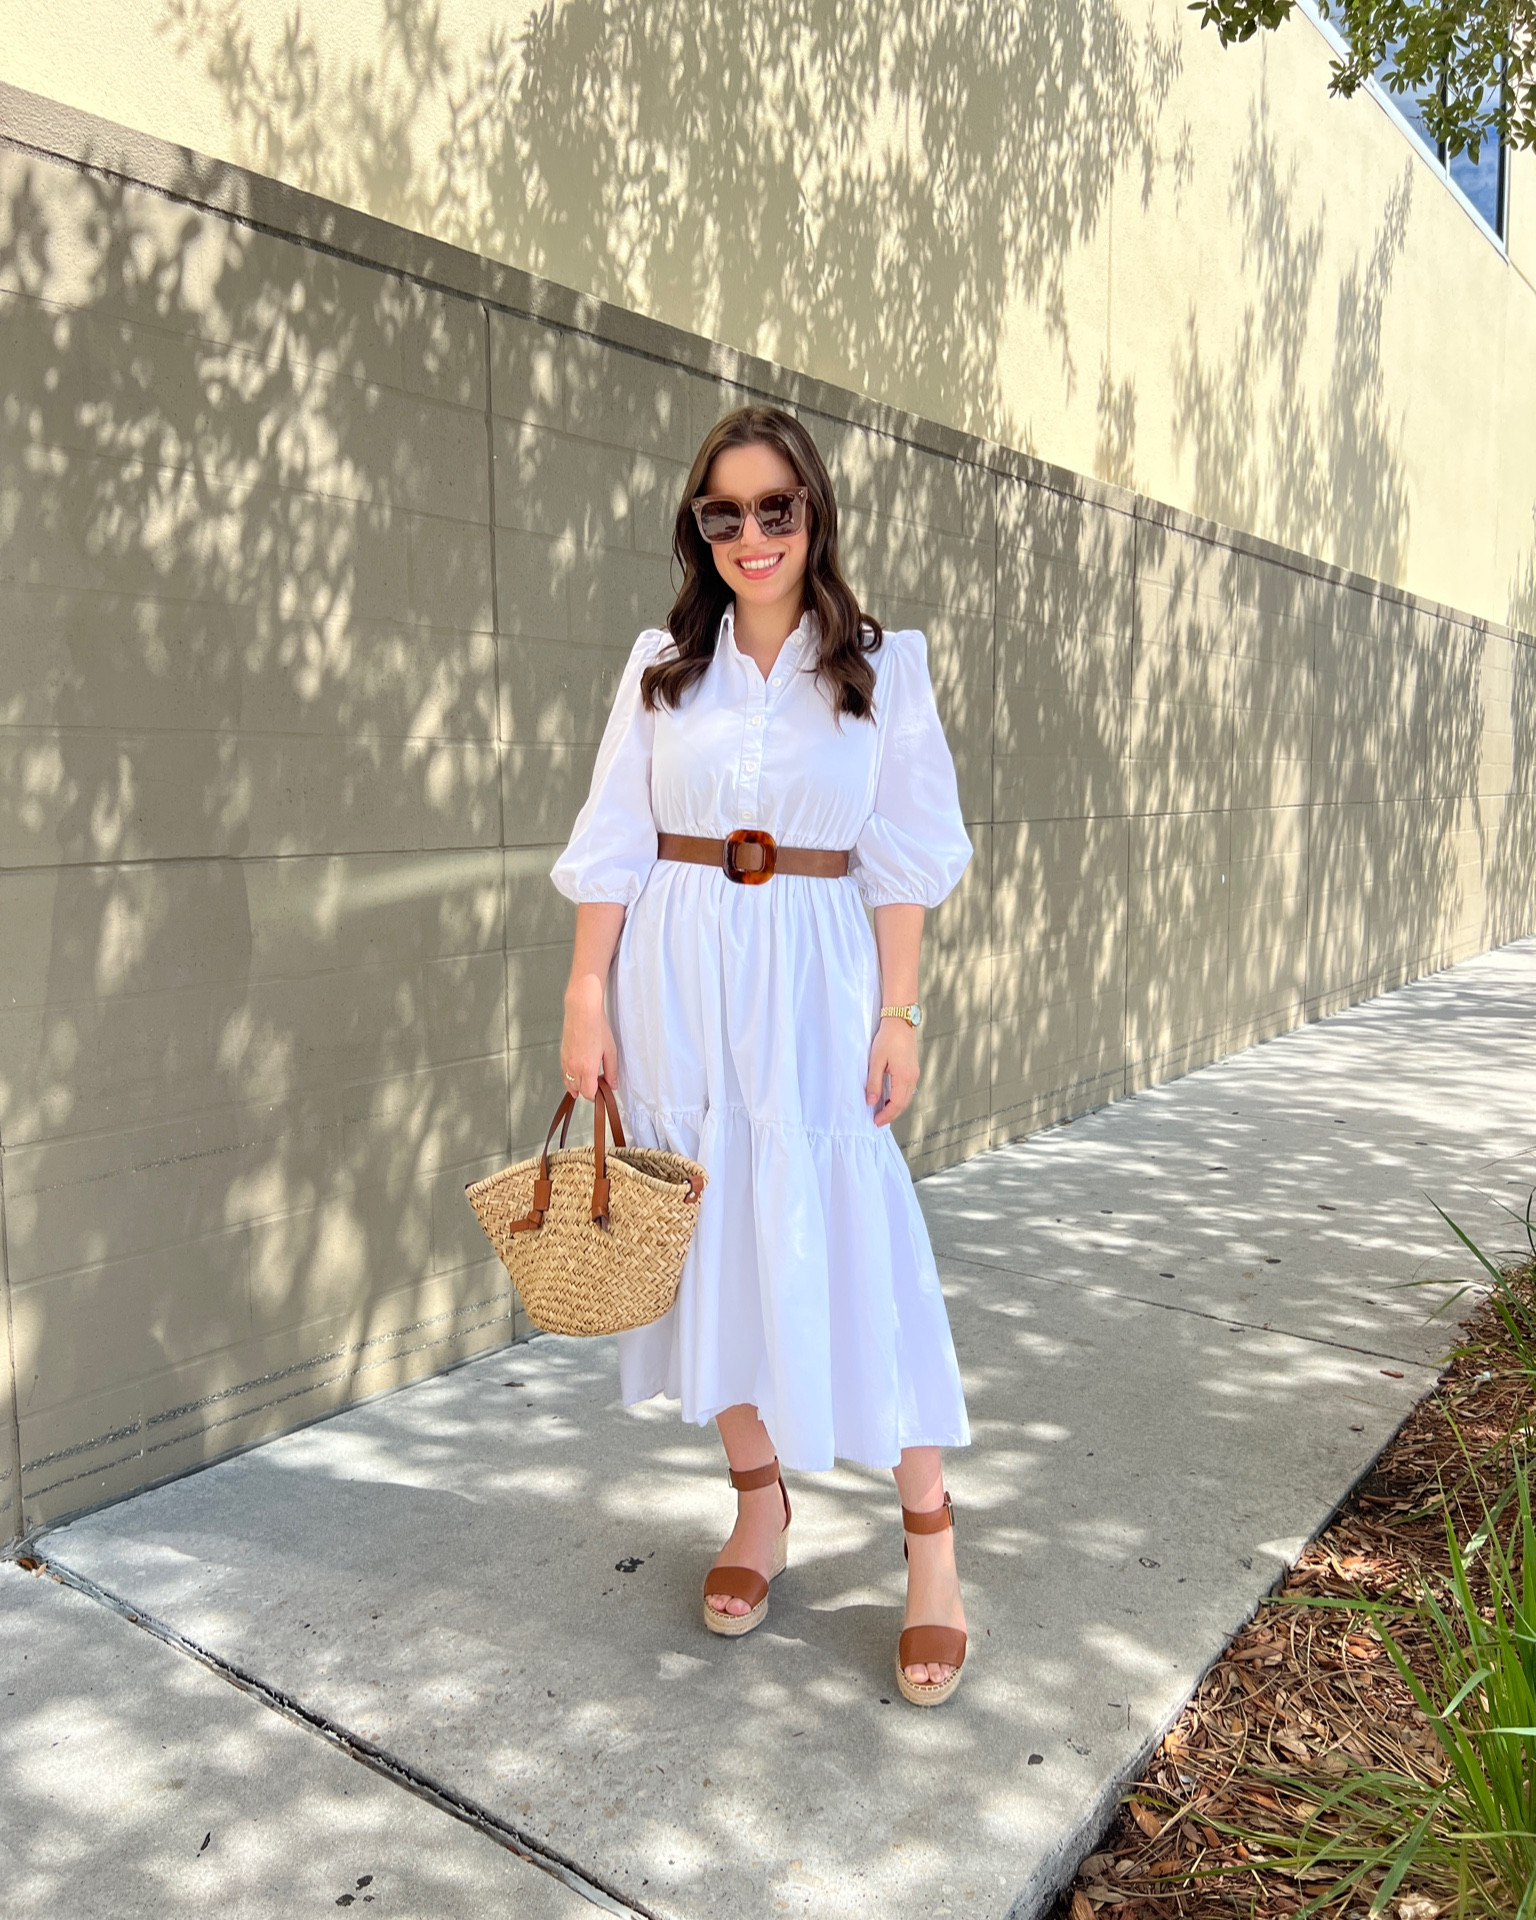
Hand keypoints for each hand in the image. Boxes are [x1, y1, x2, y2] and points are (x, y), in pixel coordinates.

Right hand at [561, 972, 617, 1101]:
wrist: (581, 1011)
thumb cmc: (597, 1027)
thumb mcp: (610, 1051)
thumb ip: (611, 1071)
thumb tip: (612, 1084)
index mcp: (586, 1069)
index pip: (589, 1094)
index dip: (596, 1095)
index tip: (603, 1090)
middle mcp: (573, 1068)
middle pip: (579, 1091)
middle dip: (588, 1091)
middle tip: (598, 1084)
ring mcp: (565, 1062)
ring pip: (569, 1084)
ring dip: (578, 1086)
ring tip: (589, 1080)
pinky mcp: (562, 1055)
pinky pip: (564, 1074)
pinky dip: (570, 1078)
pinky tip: (578, 1075)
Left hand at [865, 1016, 918, 1127]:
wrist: (901, 1021)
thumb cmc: (888, 1038)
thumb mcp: (876, 1061)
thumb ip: (874, 1083)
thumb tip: (871, 1101)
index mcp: (904, 1077)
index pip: (896, 1104)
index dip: (886, 1115)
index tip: (876, 1122)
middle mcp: (913, 1078)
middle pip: (903, 1104)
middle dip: (891, 1115)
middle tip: (878, 1121)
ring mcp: (915, 1074)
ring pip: (907, 1098)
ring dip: (896, 1107)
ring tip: (883, 1112)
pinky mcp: (913, 1069)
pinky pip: (908, 1090)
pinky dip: (900, 1098)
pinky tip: (890, 1098)